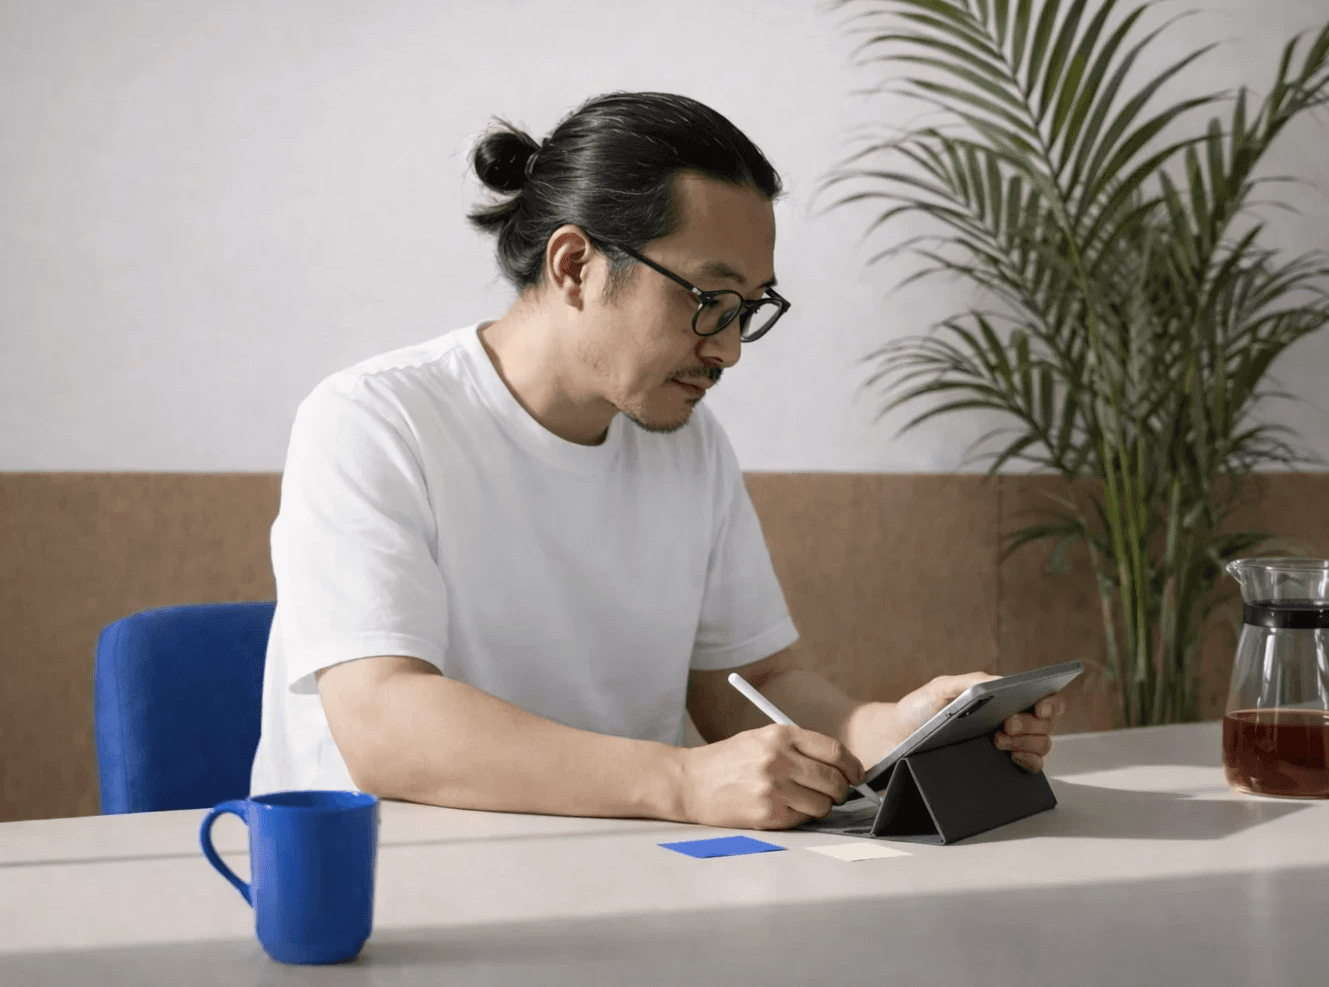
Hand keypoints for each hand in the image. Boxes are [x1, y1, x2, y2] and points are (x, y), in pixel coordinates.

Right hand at [677, 724, 864, 829]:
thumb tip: (842, 767)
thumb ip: (799, 748)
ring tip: (805, 800)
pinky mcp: (768, 814)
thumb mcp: (762, 739)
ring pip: (824, 804)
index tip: (857, 774)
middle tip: (836, 792)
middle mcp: (779, 759)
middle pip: (834, 780)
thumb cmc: (729, 760)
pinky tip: (785, 808)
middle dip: (842, 789)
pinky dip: (802, 816)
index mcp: (780, 735)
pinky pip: (803, 819)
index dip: (852, 766)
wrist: (690, 782)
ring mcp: (773, 788)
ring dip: (822, 806)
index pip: (834, 751)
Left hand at [892, 673, 1066, 772]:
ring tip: (997, 741)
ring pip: (1042, 746)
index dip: (1051, 702)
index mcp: (1002, 700)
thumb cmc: (920, 709)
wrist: (896, 739)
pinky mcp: (1000, 767)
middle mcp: (1011, 722)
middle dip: (1030, 724)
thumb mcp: (942, 688)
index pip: (1043, 699)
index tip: (1040, 706)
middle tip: (1005, 725)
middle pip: (1045, 725)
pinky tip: (1011, 758)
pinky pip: (1030, 768)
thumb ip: (972, 682)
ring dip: (1028, 743)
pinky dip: (1029, 763)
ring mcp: (1008, 746)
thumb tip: (1003, 682)